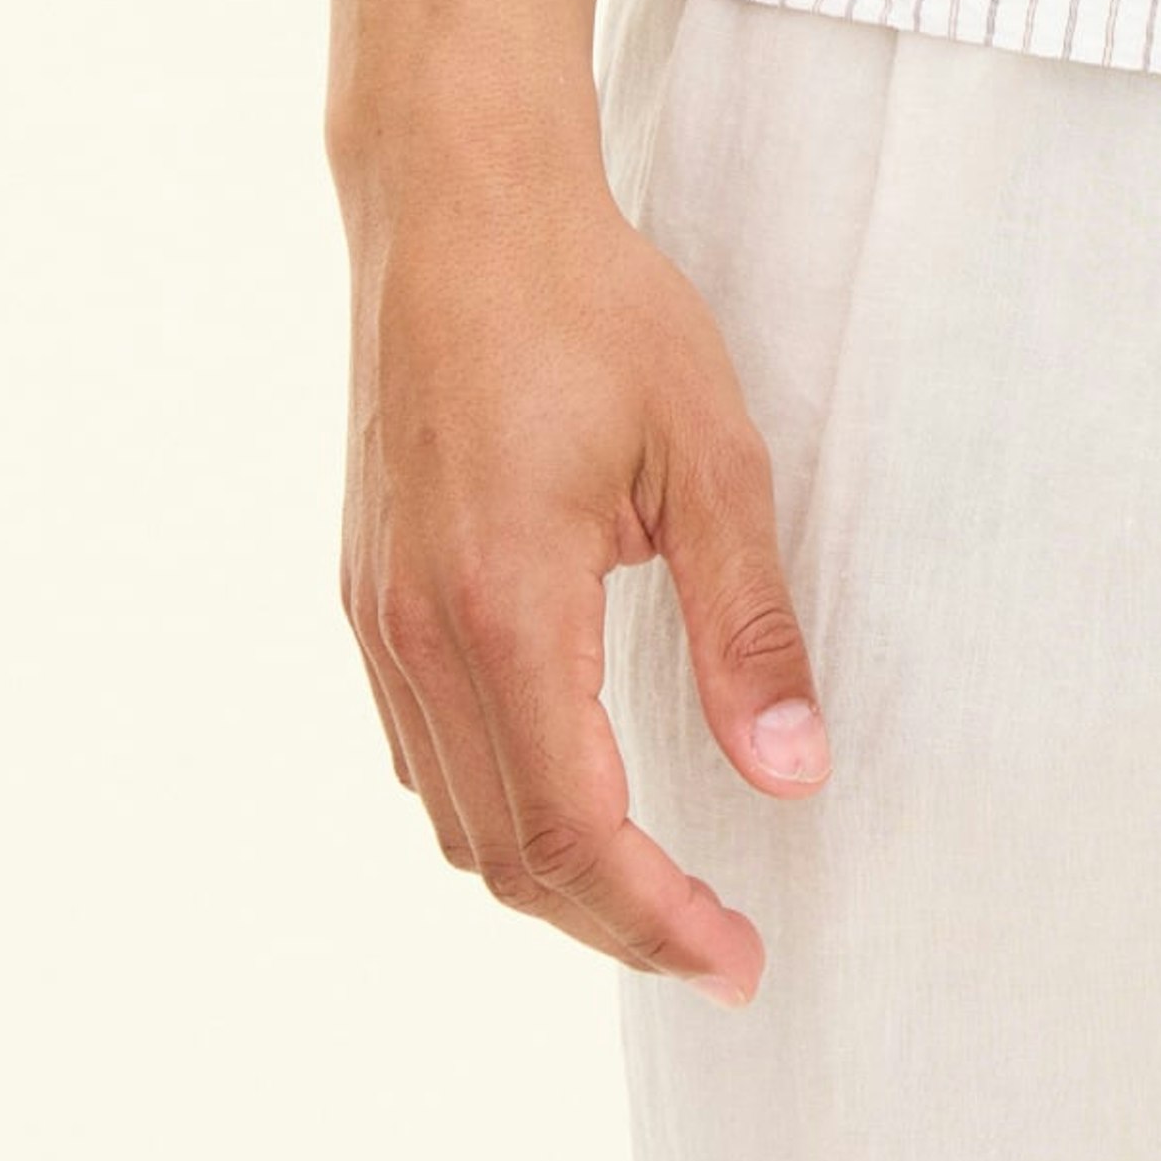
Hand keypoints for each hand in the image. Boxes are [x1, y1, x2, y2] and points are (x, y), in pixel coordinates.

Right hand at [338, 144, 825, 1004]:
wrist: (458, 202)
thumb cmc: (589, 303)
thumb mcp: (707, 449)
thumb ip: (746, 622)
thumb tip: (793, 771)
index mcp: (503, 607)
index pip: (575, 830)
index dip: (657, 919)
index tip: (737, 958)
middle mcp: (420, 633)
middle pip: (505, 852)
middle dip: (612, 921)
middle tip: (715, 942)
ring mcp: (378, 617)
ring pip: (452, 815)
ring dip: (549, 875)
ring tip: (652, 889)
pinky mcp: (368, 591)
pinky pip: (419, 750)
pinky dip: (492, 805)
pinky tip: (562, 790)